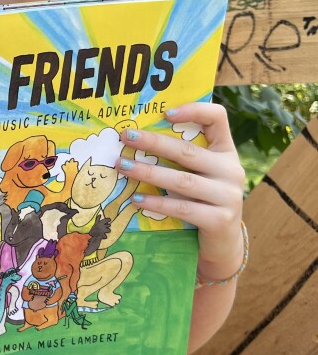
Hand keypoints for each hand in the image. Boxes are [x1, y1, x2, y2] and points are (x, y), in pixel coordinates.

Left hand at [118, 102, 245, 282]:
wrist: (222, 244)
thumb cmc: (201, 201)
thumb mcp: (198, 174)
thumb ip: (181, 156)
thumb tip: (135, 136)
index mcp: (225, 151)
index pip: (217, 118)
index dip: (193, 109)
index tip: (165, 113)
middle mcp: (231, 170)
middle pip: (187, 151)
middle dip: (152, 142)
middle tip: (125, 136)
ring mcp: (228, 196)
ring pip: (181, 180)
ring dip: (148, 172)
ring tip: (122, 166)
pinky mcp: (220, 220)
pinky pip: (183, 208)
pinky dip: (157, 202)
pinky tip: (137, 199)